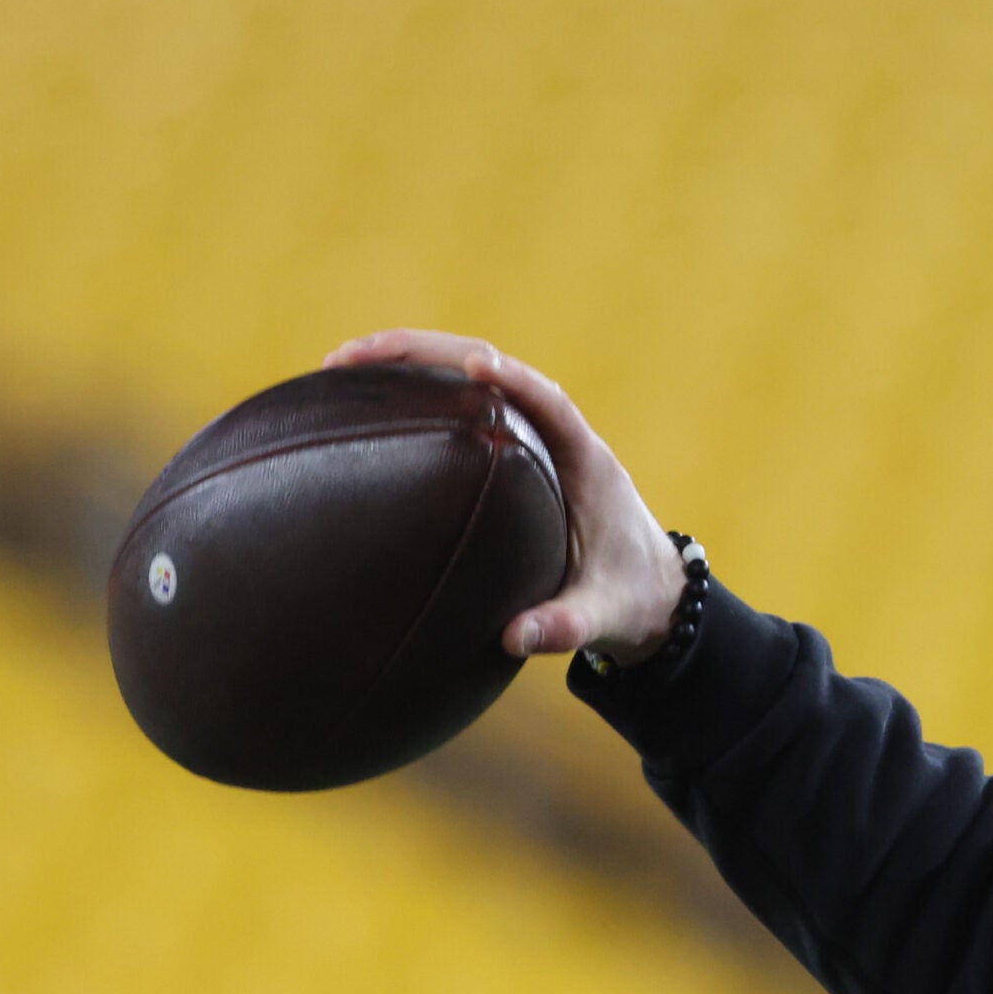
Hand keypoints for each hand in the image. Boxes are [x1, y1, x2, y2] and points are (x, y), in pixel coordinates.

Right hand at [321, 330, 687, 661]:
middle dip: (424, 354)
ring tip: (339, 369)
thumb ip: (567, 627)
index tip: (472, 364)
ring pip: (470, 382)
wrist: (653, 595)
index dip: (512, 378)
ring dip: (409, 366)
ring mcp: (532, 442)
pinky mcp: (512, 456)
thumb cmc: (631, 599)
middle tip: (351, 358)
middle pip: (493, 371)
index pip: (550, 402)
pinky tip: (365, 406)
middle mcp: (558, 438)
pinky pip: (462, 410)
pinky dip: (416, 398)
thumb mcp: (604, 616)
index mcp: (586, 462)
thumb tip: (514, 639)